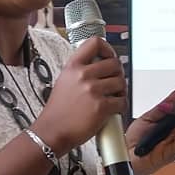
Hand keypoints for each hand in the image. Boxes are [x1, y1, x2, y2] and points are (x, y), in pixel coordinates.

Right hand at [33, 37, 127, 155]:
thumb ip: (80, 69)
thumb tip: (100, 64)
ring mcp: (92, 91)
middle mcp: (83, 75)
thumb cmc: (58, 110)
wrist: (52, 131)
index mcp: (73, 66)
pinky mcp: (101, 107)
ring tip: (113, 97)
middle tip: (115, 82)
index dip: (108, 48)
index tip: (110, 56)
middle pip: (114, 63)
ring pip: (121, 82)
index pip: (95, 43)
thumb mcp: (64, 80)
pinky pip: (122, 101)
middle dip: (118, 74)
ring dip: (121, 91)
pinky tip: (114, 109)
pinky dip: (121, 106)